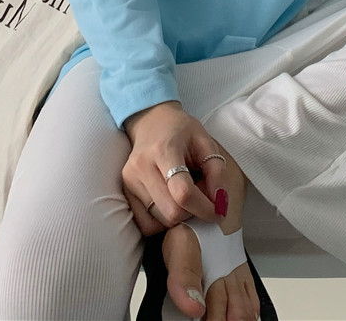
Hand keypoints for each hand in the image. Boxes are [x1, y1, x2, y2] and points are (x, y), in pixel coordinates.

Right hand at [122, 101, 228, 235]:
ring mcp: (129, 180)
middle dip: (193, 213)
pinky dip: (162, 221)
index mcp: (164, 150)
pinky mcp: (125, 191)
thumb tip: (219, 203)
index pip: (183, 193)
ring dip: (179, 216)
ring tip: (185, 197)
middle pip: (171, 212)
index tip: (218, 211)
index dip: (205, 208)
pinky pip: (146, 224)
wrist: (151, 121)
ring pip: (160, 220)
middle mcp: (141, 167)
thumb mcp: (206, 142)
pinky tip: (170, 203)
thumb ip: (216, 171)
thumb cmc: (182, 131)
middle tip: (201, 199)